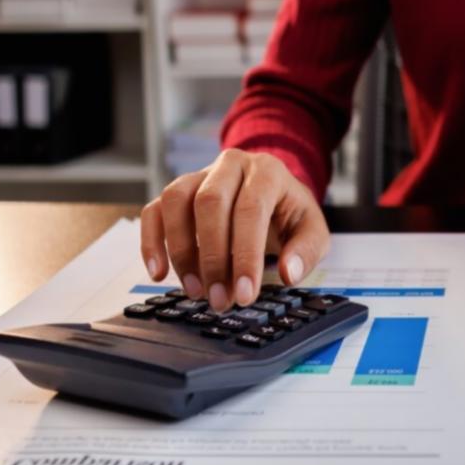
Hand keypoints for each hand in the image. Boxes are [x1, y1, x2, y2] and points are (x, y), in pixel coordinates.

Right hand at [140, 150, 330, 312]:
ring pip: (176, 201)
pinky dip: (151, 242)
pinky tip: (159, 273)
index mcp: (267, 171)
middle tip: (220, 299)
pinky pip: (154, 211)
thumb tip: (288, 274)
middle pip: (210, 203)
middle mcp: (230, 165)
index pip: (251, 210)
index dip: (245, 255)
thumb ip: (306, 251)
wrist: (272, 193)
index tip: (244, 294)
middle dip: (212, 258)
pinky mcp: (177, 192)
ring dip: (180, 250)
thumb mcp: (312, 230)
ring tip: (195, 290)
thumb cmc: (289, 213)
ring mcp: (199, 175)